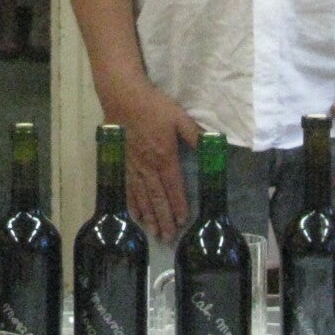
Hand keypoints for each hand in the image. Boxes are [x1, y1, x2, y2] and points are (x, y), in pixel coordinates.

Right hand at [98, 78, 199, 240]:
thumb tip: (212, 144)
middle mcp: (149, 166)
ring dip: (149, 216)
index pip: (174, 187)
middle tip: (168, 237)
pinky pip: (128, 188)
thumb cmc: (153, 106)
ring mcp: (133, 166)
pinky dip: (133, 204)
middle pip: (157, 198)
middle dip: (164, 218)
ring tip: (155, 232)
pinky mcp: (123, 163)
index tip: (183, 220)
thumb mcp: (179, 117)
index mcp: (165, 157)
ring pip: (142, 197)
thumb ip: (194, 135)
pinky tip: (136, 215)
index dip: (178, 205)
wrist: (123, 97)